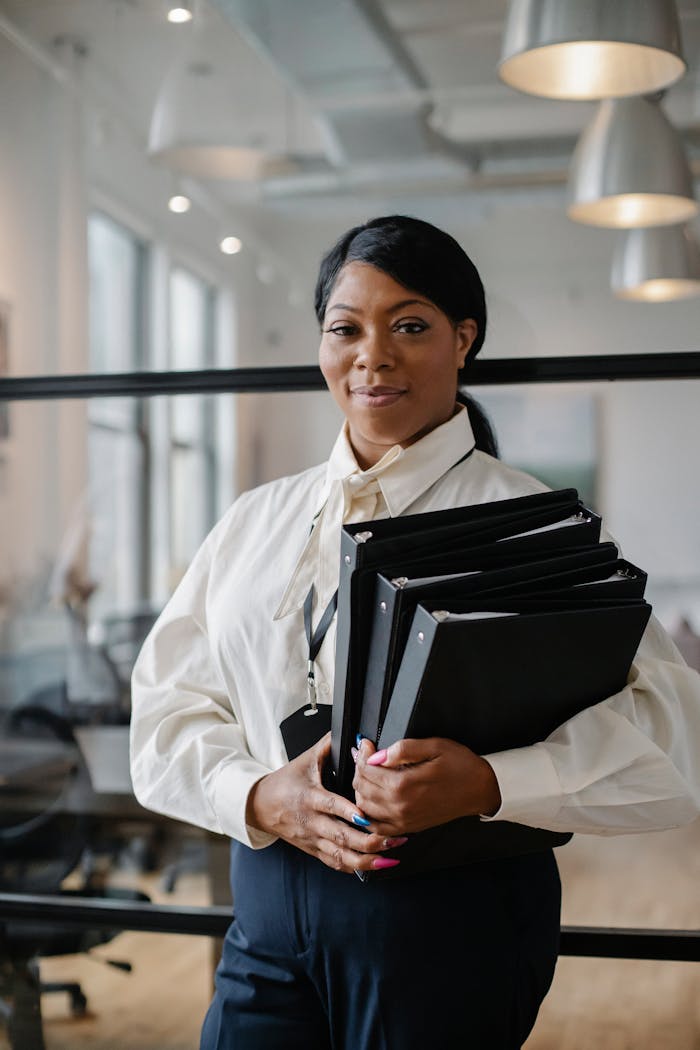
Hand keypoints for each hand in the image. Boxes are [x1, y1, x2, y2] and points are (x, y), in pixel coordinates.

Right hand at [246, 733, 406, 874]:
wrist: (261, 805)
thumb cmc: (285, 781)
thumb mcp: (305, 760)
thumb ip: (328, 745)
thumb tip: (353, 732)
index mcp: (310, 797)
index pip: (332, 806)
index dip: (349, 813)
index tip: (367, 816)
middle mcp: (312, 822)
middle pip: (341, 836)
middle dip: (369, 841)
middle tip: (393, 840)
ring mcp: (313, 839)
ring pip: (340, 855)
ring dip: (367, 860)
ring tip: (390, 858)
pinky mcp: (313, 850)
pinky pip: (335, 863)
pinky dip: (354, 867)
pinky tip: (374, 866)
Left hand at [352, 737, 501, 836]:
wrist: (480, 790)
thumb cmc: (460, 766)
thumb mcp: (434, 746)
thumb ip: (403, 749)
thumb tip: (378, 754)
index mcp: (404, 785)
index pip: (367, 770)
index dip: (362, 754)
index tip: (366, 743)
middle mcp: (400, 806)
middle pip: (362, 788)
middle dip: (359, 769)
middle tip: (367, 755)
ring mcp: (403, 820)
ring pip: (364, 807)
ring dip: (361, 789)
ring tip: (370, 773)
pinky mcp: (407, 828)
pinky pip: (376, 826)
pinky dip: (368, 813)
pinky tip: (373, 798)